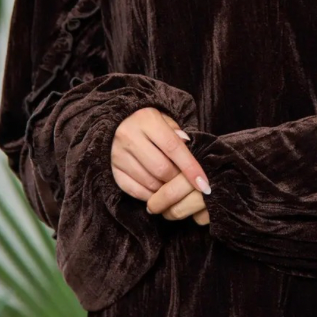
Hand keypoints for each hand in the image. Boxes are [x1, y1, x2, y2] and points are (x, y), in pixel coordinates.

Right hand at [110, 107, 210, 223]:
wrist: (116, 122)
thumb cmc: (149, 123)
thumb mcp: (165, 121)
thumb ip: (179, 136)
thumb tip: (191, 153)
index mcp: (146, 120)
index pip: (174, 148)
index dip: (191, 168)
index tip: (204, 184)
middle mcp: (129, 136)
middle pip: (161, 168)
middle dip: (177, 180)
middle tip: (185, 183)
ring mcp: (118, 154)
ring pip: (148, 182)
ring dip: (164, 190)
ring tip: (171, 186)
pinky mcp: (112, 169)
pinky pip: (133, 190)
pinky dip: (149, 196)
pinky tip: (157, 193)